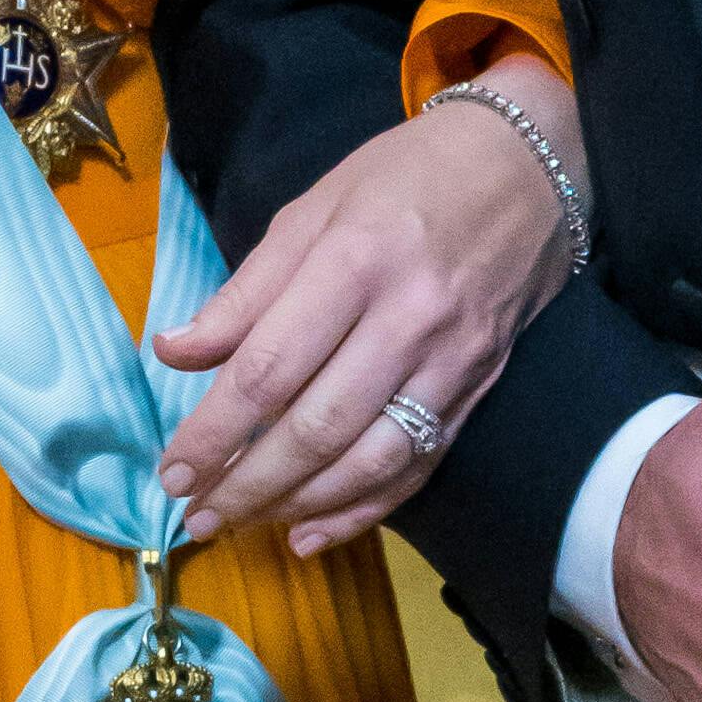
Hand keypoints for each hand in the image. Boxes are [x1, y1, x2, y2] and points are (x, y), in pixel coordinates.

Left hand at [153, 67, 582, 548]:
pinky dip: (363, 510)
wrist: (528, 166)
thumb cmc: (407, 177)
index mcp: (354, 261)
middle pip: (316, 427)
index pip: (270, 368)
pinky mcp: (477, 386)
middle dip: (247, 485)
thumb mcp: (315, 207)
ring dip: (298, 506)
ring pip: (368, 459)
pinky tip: (313, 535)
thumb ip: (247, 290)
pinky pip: (417, 464)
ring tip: (241, 525)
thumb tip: (175, 351)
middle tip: (196, 515)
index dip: (215, 431)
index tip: (172, 469)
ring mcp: (450, 360)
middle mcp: (407, 318)